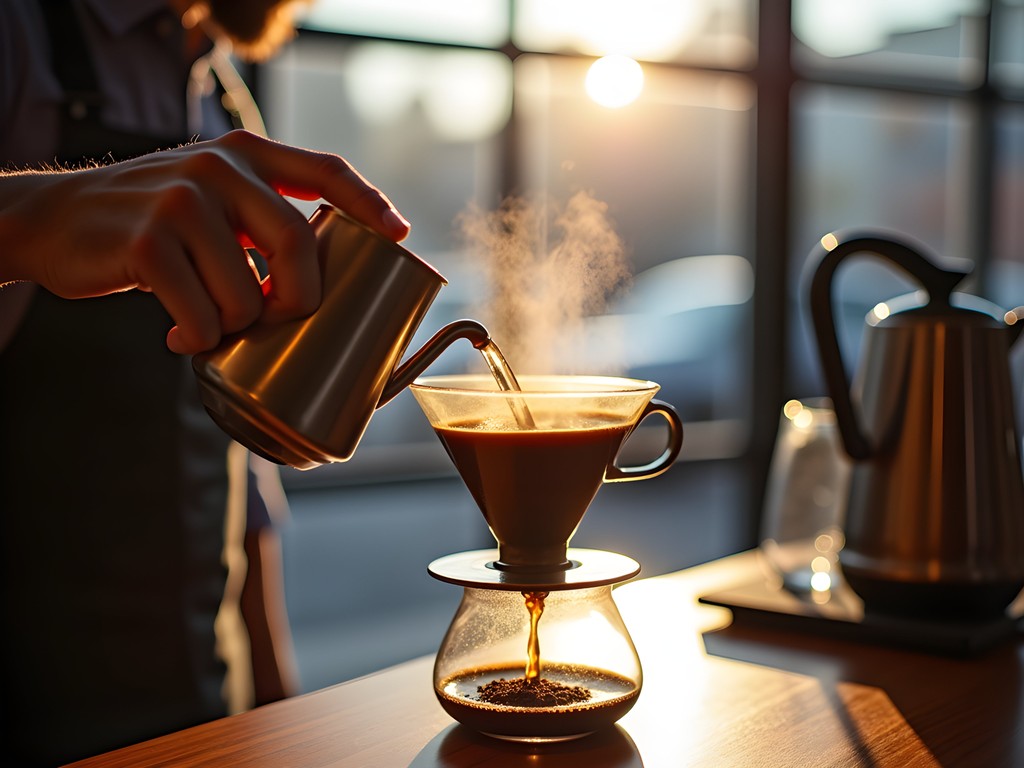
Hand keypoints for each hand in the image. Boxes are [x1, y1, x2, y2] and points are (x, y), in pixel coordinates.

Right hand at [0, 130, 410, 353]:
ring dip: (234, 325)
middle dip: (300, 297)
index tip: (399, 234)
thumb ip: (258, 216)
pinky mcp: (148, 241)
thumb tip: (324, 279)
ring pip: (245, 292)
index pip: (324, 169)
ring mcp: (181, 201)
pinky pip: (200, 313)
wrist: (55, 220)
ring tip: (209, 325)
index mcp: (244, 154)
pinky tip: (178, 336)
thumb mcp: (208, 196)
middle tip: (279, 319)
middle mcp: (218, 168)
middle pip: (297, 244)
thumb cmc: (149, 223)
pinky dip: (197, 339)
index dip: (369, 201)